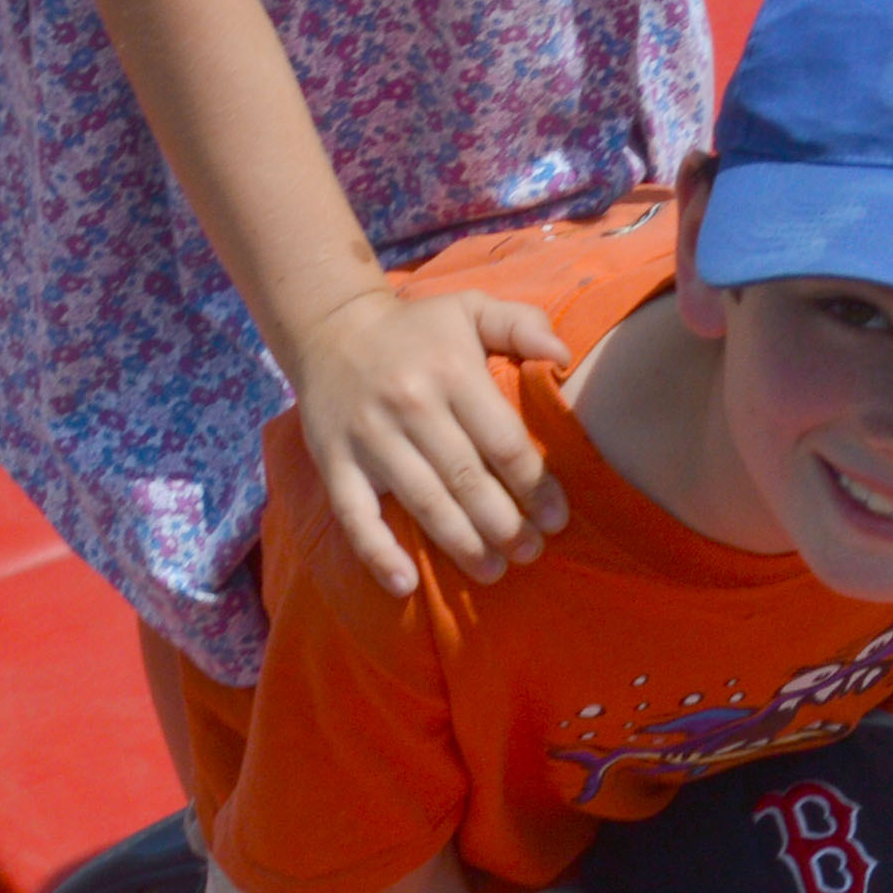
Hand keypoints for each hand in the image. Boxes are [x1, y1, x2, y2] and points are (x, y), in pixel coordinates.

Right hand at [281, 283, 571, 598]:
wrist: (329, 328)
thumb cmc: (417, 330)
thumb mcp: (471, 307)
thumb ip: (523, 324)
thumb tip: (563, 354)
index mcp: (451, 371)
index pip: (503, 441)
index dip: (535, 486)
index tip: (558, 519)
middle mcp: (410, 405)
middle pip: (467, 479)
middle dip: (505, 525)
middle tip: (531, 553)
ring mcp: (369, 437)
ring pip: (423, 502)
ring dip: (461, 544)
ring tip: (494, 571)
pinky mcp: (333, 461)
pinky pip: (354, 516)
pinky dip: (377, 553)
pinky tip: (405, 585)